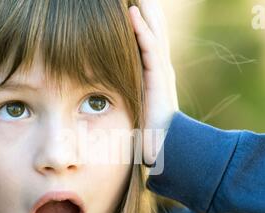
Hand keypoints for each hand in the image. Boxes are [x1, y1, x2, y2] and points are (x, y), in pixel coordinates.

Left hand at [128, 0, 178, 165]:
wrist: (165, 145)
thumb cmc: (148, 130)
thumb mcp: (135, 106)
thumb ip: (125, 94)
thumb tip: (99, 94)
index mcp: (155, 72)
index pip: (149, 39)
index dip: (142, 20)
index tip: (130, 4)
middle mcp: (160, 67)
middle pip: (154, 29)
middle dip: (148, 9)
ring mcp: (161, 70)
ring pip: (153, 32)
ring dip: (146, 10)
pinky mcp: (159, 76)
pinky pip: (149, 47)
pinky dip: (141, 29)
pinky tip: (132, 12)